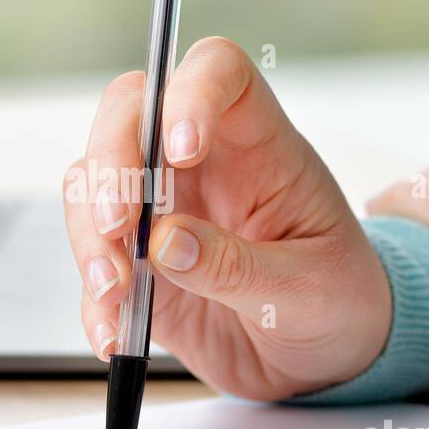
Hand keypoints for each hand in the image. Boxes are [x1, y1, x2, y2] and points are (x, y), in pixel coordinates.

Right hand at [63, 37, 390, 399]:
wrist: (328, 355)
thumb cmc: (339, 299)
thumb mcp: (307, 290)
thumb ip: (236, 265)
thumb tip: (163, 242)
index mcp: (261, 146)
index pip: (219, 73)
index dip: (191, 91)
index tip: (180, 150)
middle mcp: (201, 164)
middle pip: (131, 113)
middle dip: (111, 164)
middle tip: (117, 227)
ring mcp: (162, 209)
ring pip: (94, 181)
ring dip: (89, 233)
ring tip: (115, 292)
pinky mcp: (137, 261)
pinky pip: (93, 260)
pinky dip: (93, 299)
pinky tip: (115, 334)